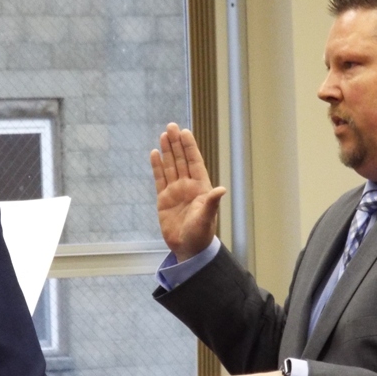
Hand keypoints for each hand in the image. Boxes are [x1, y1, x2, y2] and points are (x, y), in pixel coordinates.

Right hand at [150, 123, 225, 261]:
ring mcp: (175, 191)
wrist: (188, 249)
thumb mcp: (206, 218)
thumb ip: (211, 202)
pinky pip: (159, 179)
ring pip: (170, 166)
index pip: (194, 162)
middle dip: (176, 143)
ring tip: (163, 135)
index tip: (185, 132)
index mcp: (200, 187)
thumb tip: (221, 189)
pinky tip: (155, 154)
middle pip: (181, 160)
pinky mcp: (163, 199)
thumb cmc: (201, 234)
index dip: (190, 147)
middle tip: (171, 126)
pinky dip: (157, 166)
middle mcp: (188, 186)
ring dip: (167, 151)